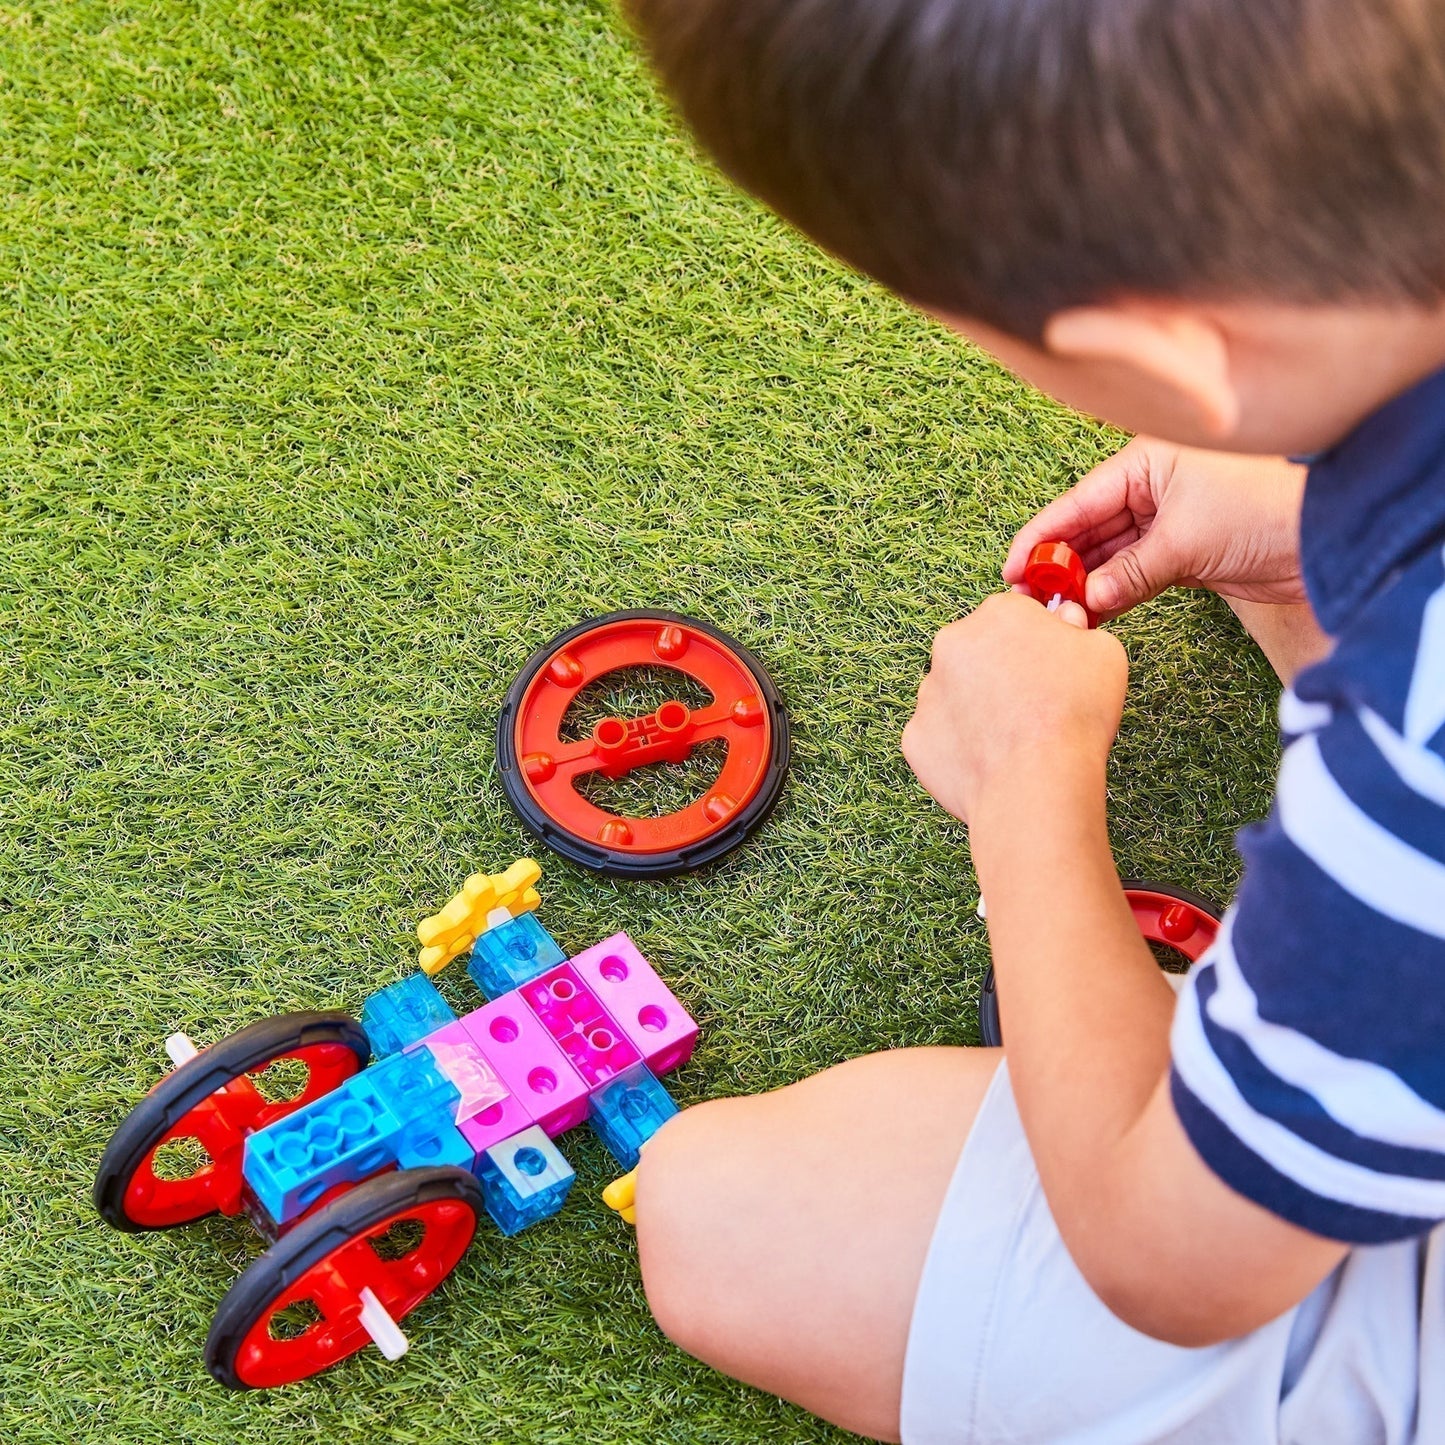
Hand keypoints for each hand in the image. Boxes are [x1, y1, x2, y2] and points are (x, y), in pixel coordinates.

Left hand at [902, 592, 1126, 823]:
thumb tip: (1064, 622)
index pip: (1015, 616)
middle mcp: (952, 643)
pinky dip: (961, 746)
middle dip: (1001, 672)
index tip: (1050, 666)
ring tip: (1013, 738)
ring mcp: (927, 691)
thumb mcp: (1102, 652)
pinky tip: (990, 761)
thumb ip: (1077, 628)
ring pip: (955, 694)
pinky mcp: (915, 735)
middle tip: (1033, 705)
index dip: (1036, 642)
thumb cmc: (1073, 715)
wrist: (1035, 782)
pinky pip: (940, 735)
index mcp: (998, 613)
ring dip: (978, 708)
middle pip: (978, 651)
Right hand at [1002, 438, 1307, 620]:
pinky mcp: (1185, 555)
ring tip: (1054, 614)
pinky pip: (1135, 576)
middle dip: (1059, 566)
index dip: (1042, 536)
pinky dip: (1114, 595)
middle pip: (1089, 530)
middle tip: (1027, 599)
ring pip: (1110, 557)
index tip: (1013, 568)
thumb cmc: (1263, 509)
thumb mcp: (1184, 539)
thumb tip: (1084, 601)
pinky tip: (1089, 614)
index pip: (1078, 502)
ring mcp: (1168, 523)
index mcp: (1147, 462)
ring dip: (1084, 586)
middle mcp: (1153, 488)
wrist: (1331, 536)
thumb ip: (1128, 572)